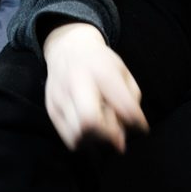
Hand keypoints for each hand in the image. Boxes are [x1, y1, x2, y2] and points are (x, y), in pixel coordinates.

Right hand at [40, 22, 147, 152]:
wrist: (68, 48)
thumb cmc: (101, 63)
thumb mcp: (123, 73)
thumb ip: (130, 105)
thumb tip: (120, 142)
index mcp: (102, 71)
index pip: (124, 107)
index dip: (136, 122)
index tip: (139, 124)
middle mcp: (77, 83)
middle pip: (90, 122)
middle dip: (109, 135)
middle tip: (117, 132)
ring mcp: (60, 97)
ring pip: (79, 136)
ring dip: (96, 140)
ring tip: (102, 128)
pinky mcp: (52, 109)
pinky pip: (69, 139)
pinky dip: (84, 141)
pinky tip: (90, 129)